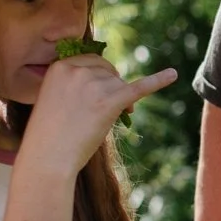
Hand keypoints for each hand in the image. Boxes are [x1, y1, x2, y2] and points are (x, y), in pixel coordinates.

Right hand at [21, 54, 177, 173]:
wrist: (47, 157)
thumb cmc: (49, 134)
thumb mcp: (54, 98)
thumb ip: (75, 84)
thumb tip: (111, 80)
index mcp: (60, 65)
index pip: (92, 62)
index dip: (99, 79)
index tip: (97, 95)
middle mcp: (77, 69)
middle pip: (109, 71)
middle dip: (112, 88)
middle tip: (106, 110)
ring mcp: (94, 83)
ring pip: (120, 85)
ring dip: (119, 101)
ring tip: (104, 121)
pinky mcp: (110, 100)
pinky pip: (138, 87)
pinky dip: (158, 81)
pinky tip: (173, 75)